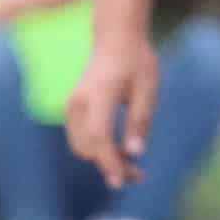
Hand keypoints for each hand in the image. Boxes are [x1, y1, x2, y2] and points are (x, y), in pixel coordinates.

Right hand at [62, 22, 158, 189]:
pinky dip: (96, 150)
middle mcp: (79, 101)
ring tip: (131, 167)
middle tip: (138, 175)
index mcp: (99, 94)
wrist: (116, 39)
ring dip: (102, 160)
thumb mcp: (147, 89)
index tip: (122, 180)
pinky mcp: (72, 109)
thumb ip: (140, 121)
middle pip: (88, 146)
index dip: (109, 161)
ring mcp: (72, 105)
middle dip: (110, 165)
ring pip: (81, 147)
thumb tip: (136, 153)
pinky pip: (80, 139)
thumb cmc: (136, 62)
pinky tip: (118, 152)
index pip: (99, 135)